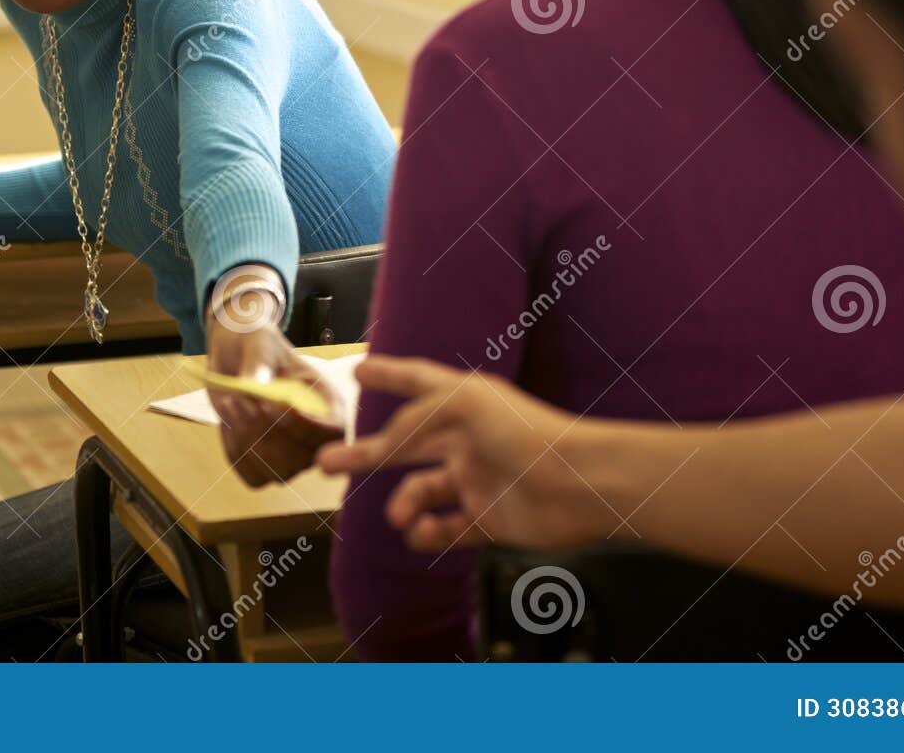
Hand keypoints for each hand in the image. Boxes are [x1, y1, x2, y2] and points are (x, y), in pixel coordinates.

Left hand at [206, 269, 339, 487]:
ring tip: (233, 403)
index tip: (272, 403)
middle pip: (304, 459)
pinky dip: (237, 453)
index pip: (334, 432)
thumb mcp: (259, 344)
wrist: (234, 357)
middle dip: (266, 431)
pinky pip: (254, 476)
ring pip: (278, 472)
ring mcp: (291, 454)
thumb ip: (259, 363)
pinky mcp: (264, 464)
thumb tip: (253, 385)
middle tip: (241, 398)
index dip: (306, 427)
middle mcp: (314, 435)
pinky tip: (230, 424)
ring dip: (248, 441)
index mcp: (328, 403)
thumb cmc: (258, 346)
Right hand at [317, 356, 616, 551]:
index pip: (417, 381)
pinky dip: (426, 533)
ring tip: (400, 515)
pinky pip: (443, 529)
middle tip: (326, 464)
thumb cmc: (528, 433)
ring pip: (420, 493)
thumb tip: (386, 440)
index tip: (360, 370)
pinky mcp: (487, 520)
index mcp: (463, 402)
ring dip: (402, 504)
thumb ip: (416, 418)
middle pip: (406, 445)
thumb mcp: (463, 404)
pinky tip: (422, 531)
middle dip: (368, 454)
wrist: (578, 484)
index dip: (389, 375)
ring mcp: (476, 480)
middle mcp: (466, 439)